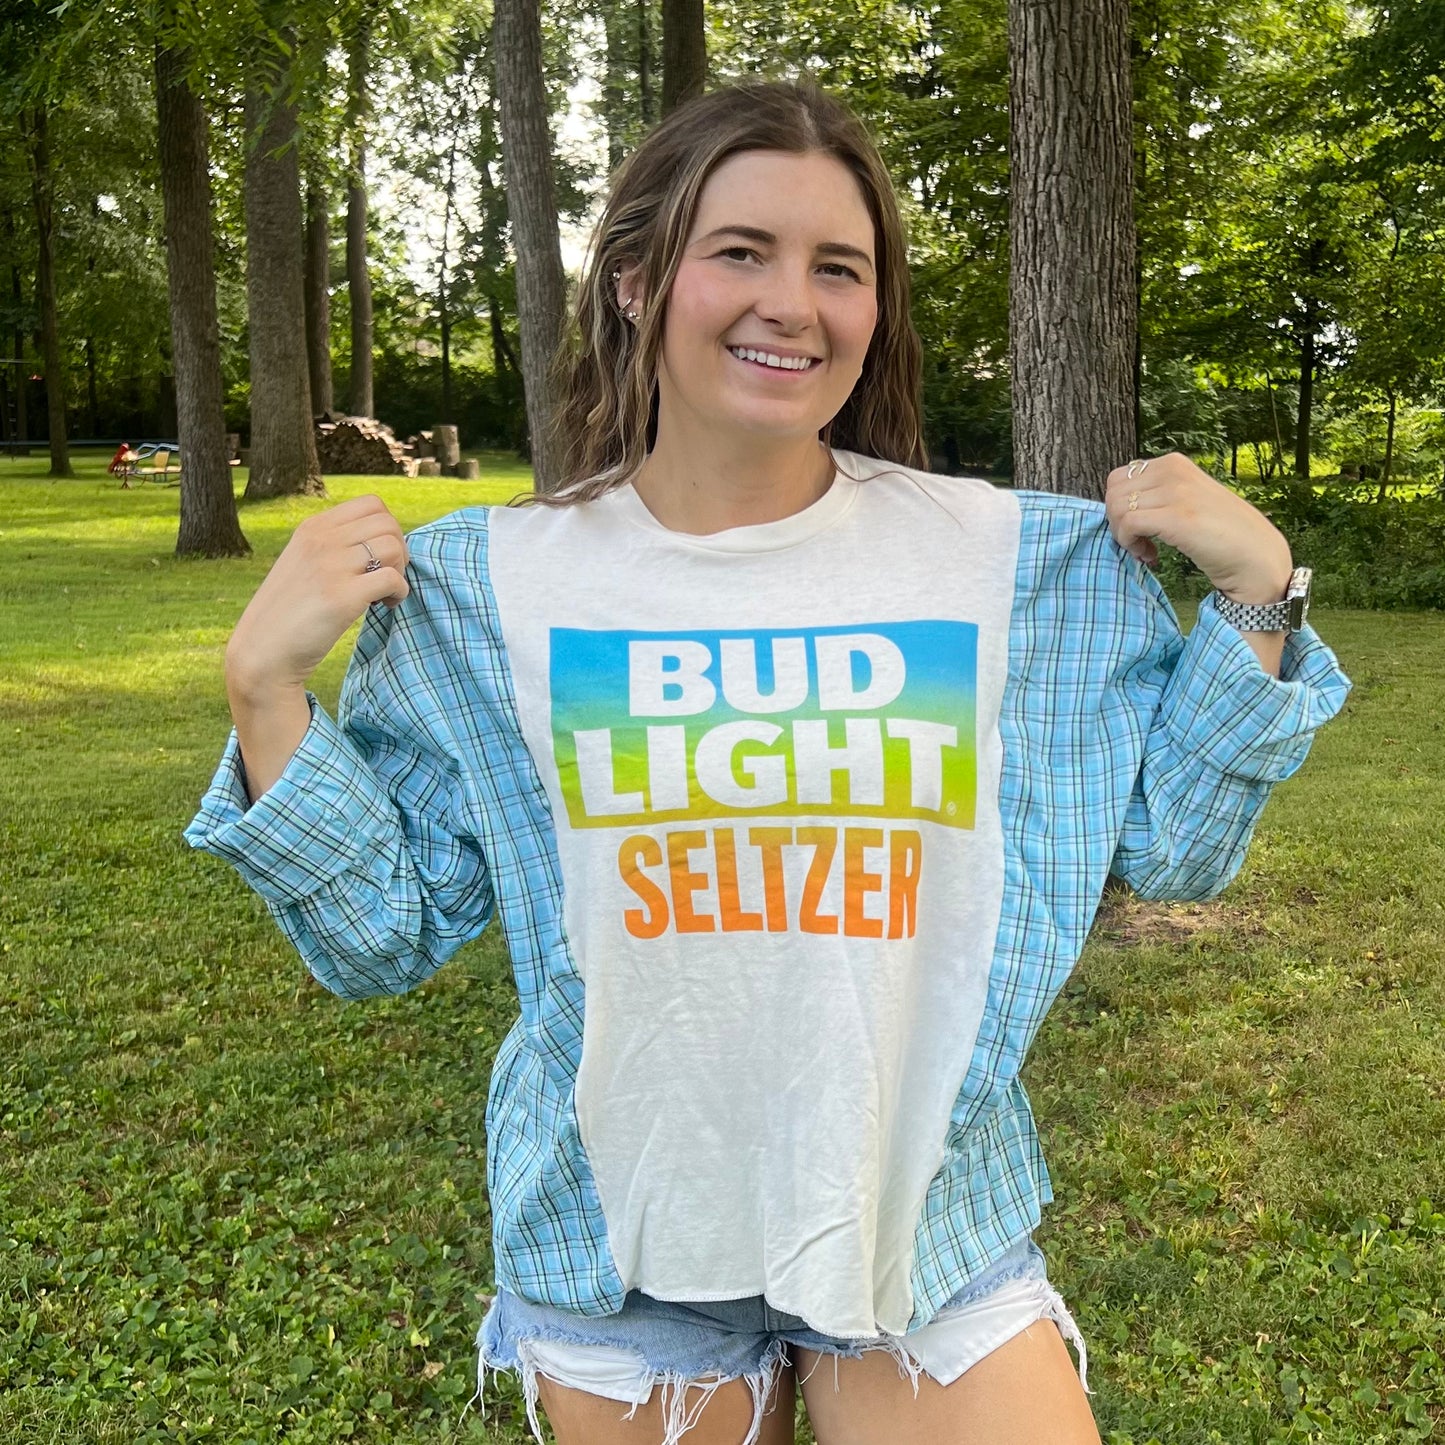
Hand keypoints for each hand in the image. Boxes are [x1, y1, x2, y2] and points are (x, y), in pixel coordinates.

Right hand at [225, 494, 411, 695]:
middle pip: (388, 523)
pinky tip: (386, 606)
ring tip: (386, 594)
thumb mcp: (304, 563)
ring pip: (393, 547)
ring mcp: (330, 567)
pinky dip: (400, 593)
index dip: (388, 529)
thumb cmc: (289, 613)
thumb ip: (334, 547)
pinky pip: (393, 579)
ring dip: (400, 572)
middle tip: (388, 577)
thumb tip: (383, 542)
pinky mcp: (341, 598)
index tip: (381, 557)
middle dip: (400, 550)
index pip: (371, 504)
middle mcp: (320, 541)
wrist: (262, 652)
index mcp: (312, 528)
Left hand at [1105, 452, 1292, 603]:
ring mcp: (1175, 491)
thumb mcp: (1186, 500)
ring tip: (1146, 551)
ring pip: (1117, 509)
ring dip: (1124, 536)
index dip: (1119, 508)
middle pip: (1113, 493)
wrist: (1256, 556)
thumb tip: (1119, 507)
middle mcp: (1173, 470)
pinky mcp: (1176, 517)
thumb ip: (1158, 495)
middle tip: (1138, 542)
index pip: (1119, 479)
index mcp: (1174, 463)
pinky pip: (1128, 524)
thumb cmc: (1221, 533)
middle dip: (1117, 521)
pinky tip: (1150, 556)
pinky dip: (1130, 545)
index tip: (1138, 530)